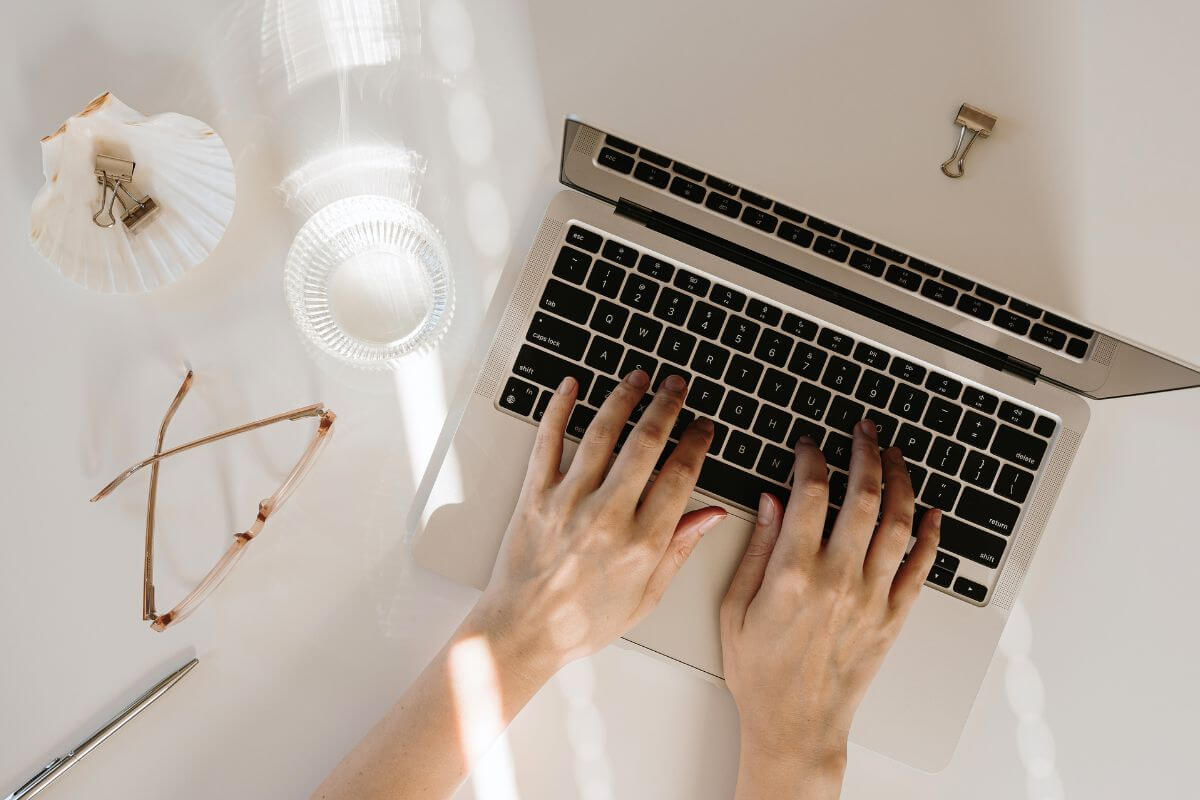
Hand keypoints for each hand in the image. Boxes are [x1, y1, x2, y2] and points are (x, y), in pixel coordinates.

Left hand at [471, 369, 725, 677]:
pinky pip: (548, 441)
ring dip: (624, 397)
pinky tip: (571, 386)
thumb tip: (712, 515)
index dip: (696, 443)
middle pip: (646, 442)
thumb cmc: (583, 622)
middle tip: (676, 386)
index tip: (703, 427)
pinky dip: (559, 408)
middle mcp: (607, 517)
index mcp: (641, 543)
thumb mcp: (646, 596)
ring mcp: (568, 502)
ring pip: (602, 432)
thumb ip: (679, 550)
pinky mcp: (535, 496)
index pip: (680, 475)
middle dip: (667, 405)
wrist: (523, 631)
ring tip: (639, 377)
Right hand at [720, 420, 940, 797]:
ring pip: (897, 523)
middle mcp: (838, 580)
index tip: (808, 446)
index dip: (811, 458)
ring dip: (900, 480)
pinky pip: (921, 567)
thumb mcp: (734, 606)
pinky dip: (930, 535)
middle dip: (865, 452)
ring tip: (894, 455)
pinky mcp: (893, 617)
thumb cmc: (759, 672)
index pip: (811, 492)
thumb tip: (771, 501)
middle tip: (863, 431)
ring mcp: (871, 598)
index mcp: (793, 573)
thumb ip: (756, 549)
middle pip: (863, 496)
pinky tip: (931, 512)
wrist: (795, 724)